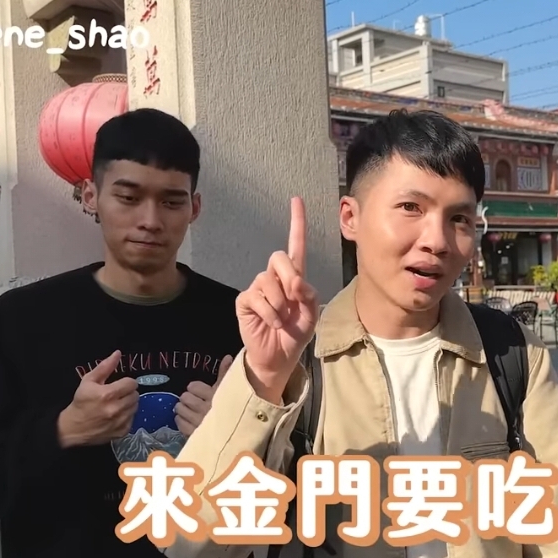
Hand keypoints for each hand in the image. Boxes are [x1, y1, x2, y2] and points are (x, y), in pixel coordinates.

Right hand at [57, 350, 138, 447]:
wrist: (72, 429)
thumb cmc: (80, 402)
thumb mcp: (88, 381)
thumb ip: (105, 367)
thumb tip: (118, 353)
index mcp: (107, 394)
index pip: (131, 383)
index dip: (126, 382)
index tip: (119, 385)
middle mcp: (116, 408)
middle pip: (135, 395)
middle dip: (127, 393)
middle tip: (117, 395)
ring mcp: (120, 421)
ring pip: (135, 406)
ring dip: (128, 404)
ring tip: (116, 404)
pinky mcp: (122, 432)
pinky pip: (133, 419)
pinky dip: (127, 416)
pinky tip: (116, 416)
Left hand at [175, 355, 233, 435]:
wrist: (239, 434)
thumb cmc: (236, 408)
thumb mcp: (231, 389)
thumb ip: (227, 373)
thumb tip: (228, 357)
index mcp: (215, 395)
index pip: (193, 387)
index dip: (195, 388)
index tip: (199, 391)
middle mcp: (205, 408)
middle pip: (185, 397)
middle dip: (187, 397)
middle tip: (193, 400)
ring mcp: (199, 422)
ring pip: (180, 409)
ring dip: (183, 408)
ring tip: (189, 409)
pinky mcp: (194, 434)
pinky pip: (180, 423)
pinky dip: (180, 420)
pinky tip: (186, 419)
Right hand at [235, 196, 319, 402]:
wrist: (279, 357)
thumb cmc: (296, 333)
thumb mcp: (311, 315)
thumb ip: (309, 295)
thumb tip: (296, 282)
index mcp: (294, 277)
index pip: (296, 245)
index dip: (296, 222)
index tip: (297, 200)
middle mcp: (275, 278)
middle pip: (279, 257)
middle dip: (289, 276)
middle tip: (294, 298)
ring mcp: (258, 288)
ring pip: (267, 280)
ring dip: (280, 303)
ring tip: (281, 319)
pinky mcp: (245, 301)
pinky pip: (256, 298)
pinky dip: (269, 313)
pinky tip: (271, 323)